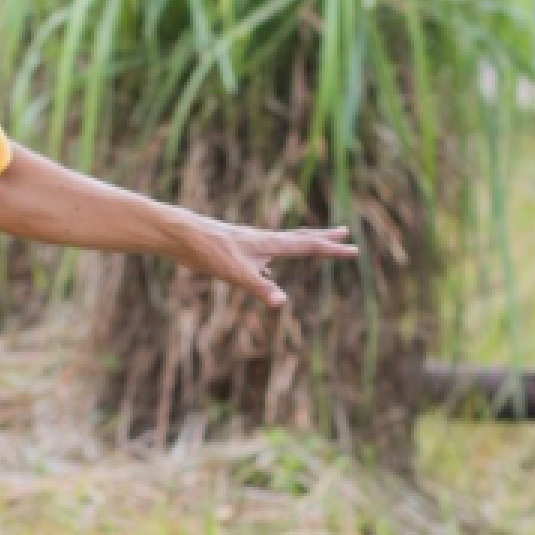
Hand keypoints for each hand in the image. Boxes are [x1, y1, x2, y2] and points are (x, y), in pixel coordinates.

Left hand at [181, 217, 359, 310]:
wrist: (180, 234)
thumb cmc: (208, 251)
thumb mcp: (236, 273)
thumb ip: (260, 287)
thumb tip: (282, 302)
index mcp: (269, 244)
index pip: (308, 246)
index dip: (331, 250)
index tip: (354, 250)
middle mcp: (263, 240)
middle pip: (300, 237)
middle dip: (324, 237)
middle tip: (344, 232)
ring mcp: (250, 243)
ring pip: (283, 243)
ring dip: (302, 244)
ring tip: (314, 244)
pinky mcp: (237, 249)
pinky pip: (264, 254)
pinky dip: (275, 259)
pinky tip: (267, 269)